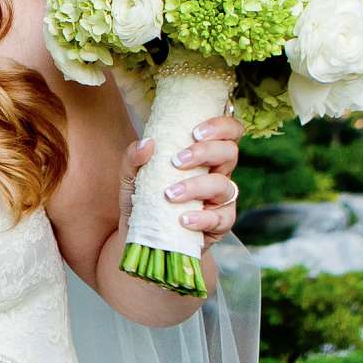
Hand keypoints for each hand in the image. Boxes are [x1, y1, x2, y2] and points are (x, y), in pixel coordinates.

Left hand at [122, 115, 244, 247]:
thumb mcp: (131, 176)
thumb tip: (147, 143)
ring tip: (170, 194)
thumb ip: (134, 157)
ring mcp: (221, 199)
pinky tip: (182, 219)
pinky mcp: (220, 224)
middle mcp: (217, 173)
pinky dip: (203, 218)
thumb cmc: (142, 199)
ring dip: (197, 186)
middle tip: (177, 161)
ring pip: (225, 185)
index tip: (194, 131)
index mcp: (204, 155)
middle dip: (205, 152)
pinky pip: (222, 218)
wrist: (140, 237)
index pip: (228, 132)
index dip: (221, 126)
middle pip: (230, 152)